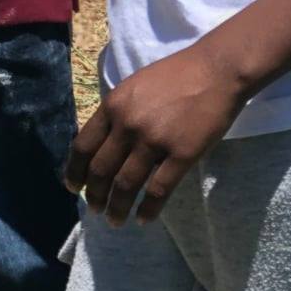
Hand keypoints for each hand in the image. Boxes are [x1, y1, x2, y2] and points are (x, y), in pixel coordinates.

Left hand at [67, 43, 246, 224]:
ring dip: (116, 207)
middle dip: (94, 194)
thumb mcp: (133, 87)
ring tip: (114, 220)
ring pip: (126, 184)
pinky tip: (143, 219)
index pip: (82, 146)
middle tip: (94, 209)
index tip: (73, 187)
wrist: (217, 70)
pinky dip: (148, 209)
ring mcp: (154, 140)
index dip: (74, 171)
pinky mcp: (182, 154)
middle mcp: (127, 125)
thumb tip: (103, 143)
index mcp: (112, 106)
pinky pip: (158, 190)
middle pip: (100, 170)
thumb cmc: (176, 75)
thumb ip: (117, 113)